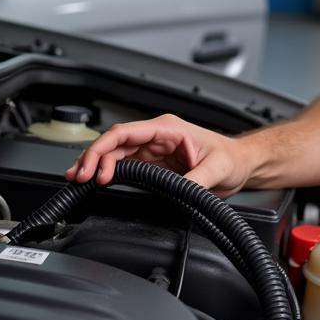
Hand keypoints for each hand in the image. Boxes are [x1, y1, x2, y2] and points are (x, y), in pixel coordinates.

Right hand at [65, 113, 251, 197]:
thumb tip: (177, 190)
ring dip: (95, 165)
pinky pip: (124, 164)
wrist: (241, 165)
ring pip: (115, 153)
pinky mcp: (154, 163)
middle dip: (93, 157)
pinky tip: (95, 180)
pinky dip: (107, 172)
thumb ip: (197, 180)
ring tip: (78, 179)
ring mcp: (153, 149)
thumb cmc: (232, 158)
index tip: (94, 168)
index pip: (126, 132)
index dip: (105, 148)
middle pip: (115, 142)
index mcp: (168, 128)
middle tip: (78, 177)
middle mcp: (157, 136)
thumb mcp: (218, 168)